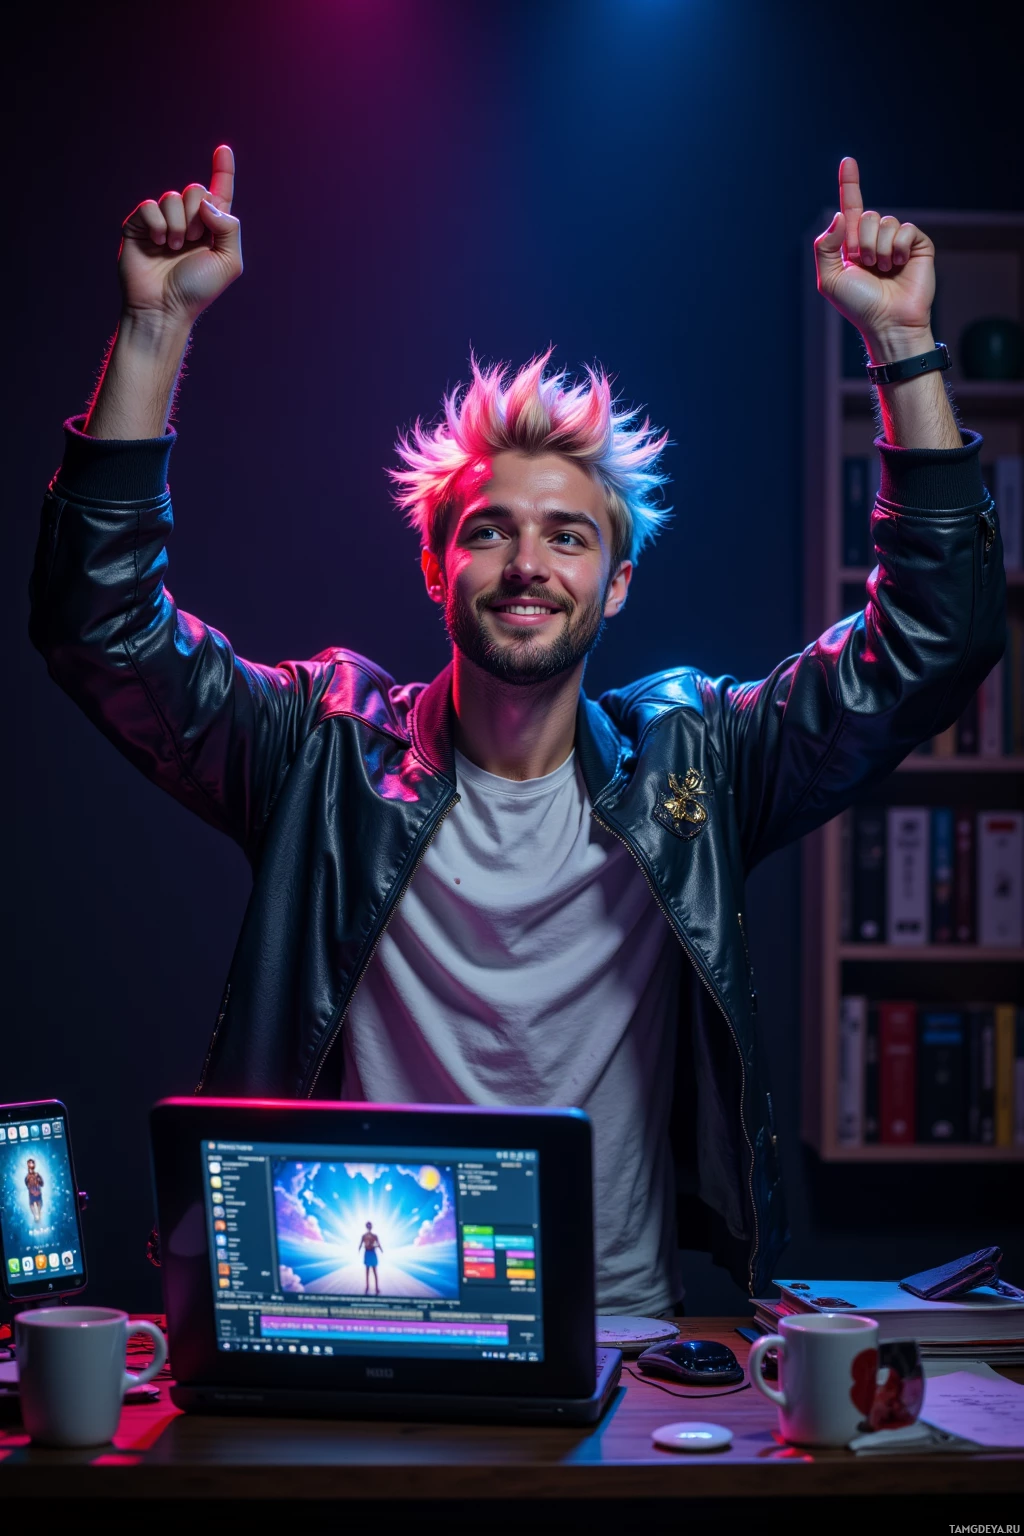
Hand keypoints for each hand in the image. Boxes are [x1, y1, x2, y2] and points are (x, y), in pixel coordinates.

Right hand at [118, 145, 241, 330]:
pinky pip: (150, 206)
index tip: (223, 149)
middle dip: (197, 213)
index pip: (219, 193)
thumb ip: (229, 228)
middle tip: (192, 240)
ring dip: (178, 224)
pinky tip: (158, 243)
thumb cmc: (197, 290)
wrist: (164, 308)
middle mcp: (188, 222)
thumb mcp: (228, 262)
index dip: (223, 170)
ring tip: (174, 248)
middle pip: (196, 190)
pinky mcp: (139, 225)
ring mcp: (162, 222)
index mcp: (211, 229)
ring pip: (172, 197)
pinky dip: (157, 223)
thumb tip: (207, 203)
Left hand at [814, 158, 934, 363]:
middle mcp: (875, 240)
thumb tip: (841, 215)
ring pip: (887, 222)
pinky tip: (900, 264)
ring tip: (884, 270)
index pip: (851, 207)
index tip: (848, 161)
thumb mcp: (830, 279)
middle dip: (863, 242)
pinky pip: (906, 229)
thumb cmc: (858, 305)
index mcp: (853, 245)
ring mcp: (897, 242)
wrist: (888, 322)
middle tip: (867, 266)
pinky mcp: (918, 245)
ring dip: (880, 249)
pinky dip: (899, 247)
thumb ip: (826, 246)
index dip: (850, 184)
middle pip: (868, 216)